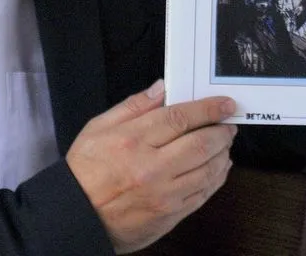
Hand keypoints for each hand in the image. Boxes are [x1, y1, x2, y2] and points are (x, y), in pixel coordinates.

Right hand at [66, 80, 235, 253]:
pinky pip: (204, 194)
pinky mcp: (171, 215)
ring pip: (208, 170)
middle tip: (228, 123)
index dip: (208, 109)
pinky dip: (217, 178)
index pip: (180, 118)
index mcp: (133, 141)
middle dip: (221, 131)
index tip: (224, 104)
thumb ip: (133, 106)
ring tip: (225, 144)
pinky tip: (218, 168)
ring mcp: (165, 195)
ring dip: (223, 154)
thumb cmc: (85, 170)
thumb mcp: (98, 127)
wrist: (77, 215)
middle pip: (202, 144)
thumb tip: (161, 89)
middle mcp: (152, 168)